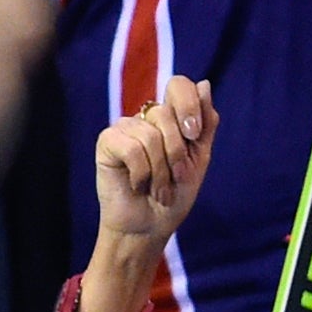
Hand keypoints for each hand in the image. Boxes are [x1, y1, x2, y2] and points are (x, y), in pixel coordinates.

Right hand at [92, 77, 219, 251]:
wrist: (150, 227)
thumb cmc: (174, 196)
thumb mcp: (198, 158)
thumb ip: (204, 123)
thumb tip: (204, 83)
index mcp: (170, 118)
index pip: (178, 85)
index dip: (189, 105)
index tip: (194, 135)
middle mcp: (145, 118)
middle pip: (166, 114)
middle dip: (177, 153)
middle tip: (175, 178)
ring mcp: (125, 128)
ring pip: (150, 135)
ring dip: (160, 171)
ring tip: (157, 189)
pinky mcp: (107, 142)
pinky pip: (131, 148)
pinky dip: (141, 173)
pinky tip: (136, 185)